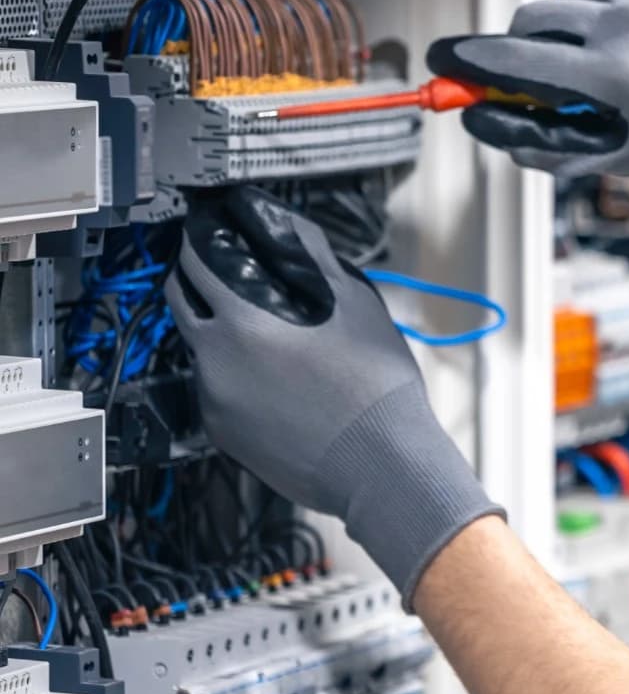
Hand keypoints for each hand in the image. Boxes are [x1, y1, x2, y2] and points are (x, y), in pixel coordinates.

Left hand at [164, 190, 502, 601]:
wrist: (383, 467)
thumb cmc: (376, 388)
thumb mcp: (357, 307)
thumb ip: (315, 258)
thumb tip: (290, 226)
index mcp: (242, 322)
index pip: (195, 264)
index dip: (199, 241)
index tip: (206, 233)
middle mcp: (214, 361)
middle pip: (180, 304)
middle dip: (193, 282)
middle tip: (219, 274)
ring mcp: (214, 402)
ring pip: (201, 352)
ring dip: (219, 335)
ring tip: (262, 337)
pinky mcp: (223, 436)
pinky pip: (217, 393)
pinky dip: (233, 379)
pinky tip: (272, 383)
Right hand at [428, 0, 628, 182]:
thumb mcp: (622, 153)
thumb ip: (547, 142)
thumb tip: (479, 120)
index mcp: (619, 75)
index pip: (519, 62)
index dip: (472, 62)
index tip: (441, 59)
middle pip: (531, 17)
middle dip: (523, 44)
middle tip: (544, 71)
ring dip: (574, 27)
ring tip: (623, 58)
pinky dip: (609, 5)